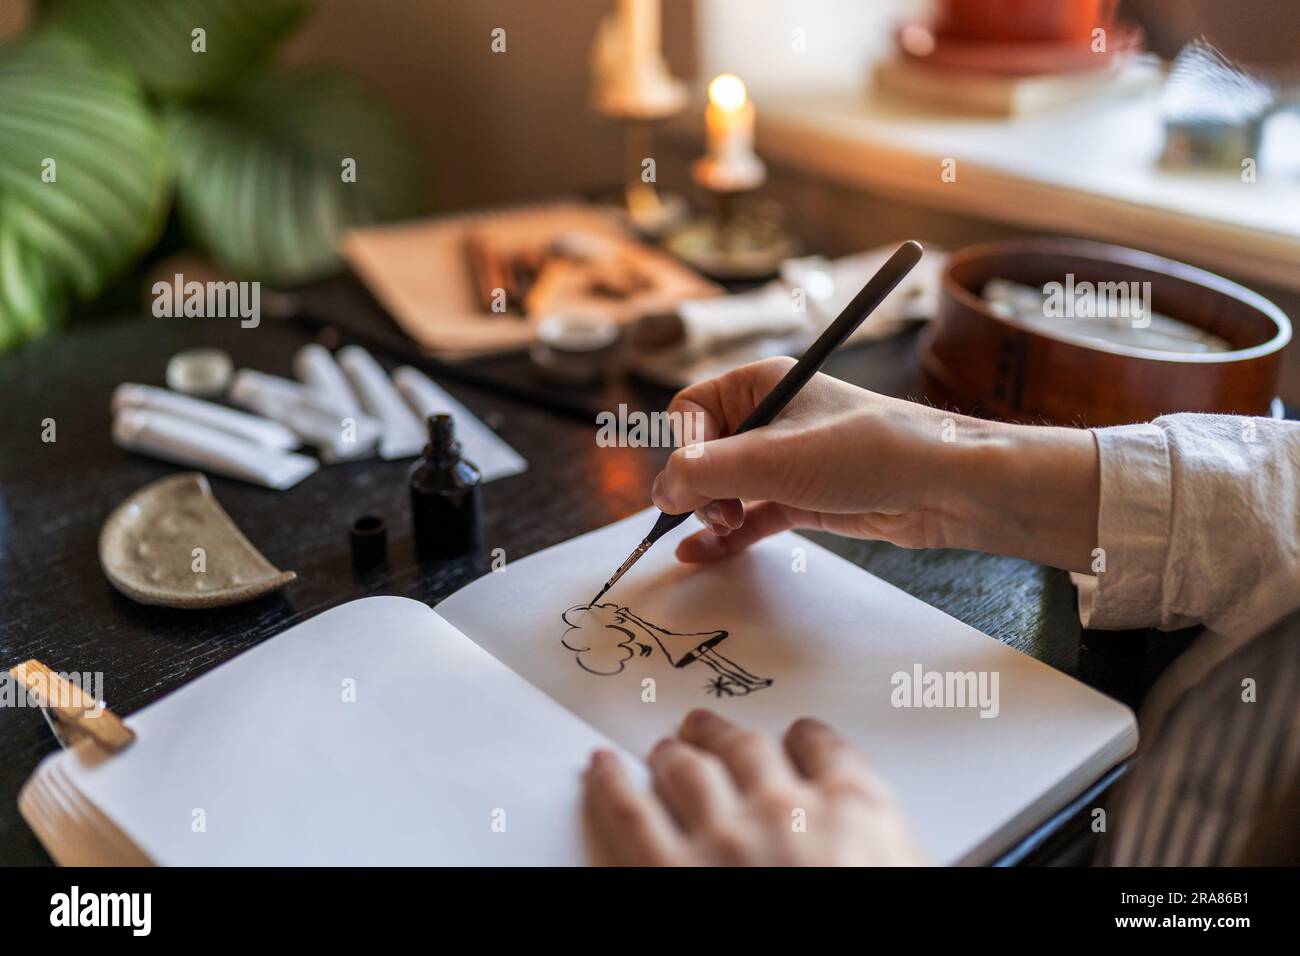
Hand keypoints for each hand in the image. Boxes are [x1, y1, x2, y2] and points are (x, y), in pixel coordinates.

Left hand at [582, 709, 925, 865]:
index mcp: (853, 807)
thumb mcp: (901, 872)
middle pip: (747, 748)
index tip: (796, 736)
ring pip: (688, 768)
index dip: (802, 737)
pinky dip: (611, 783)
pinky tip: (602, 769)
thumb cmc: (875, 942)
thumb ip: (875, 841)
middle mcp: (784, 807)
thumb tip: (867, 843)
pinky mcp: (667, 871)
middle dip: (725, 735)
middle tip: (709, 727)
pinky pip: (630, 811)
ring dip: (674, 752)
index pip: (823, 747)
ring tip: (665, 746)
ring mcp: (723, 836)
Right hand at [651, 357, 1099, 573]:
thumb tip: (659, 491)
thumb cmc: (867, 452)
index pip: (689, 411)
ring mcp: (785, 460)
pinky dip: (726, 535)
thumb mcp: (776, 458)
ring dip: (711, 514)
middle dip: (698, 487)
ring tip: (721, 533)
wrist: (943, 486)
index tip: (691, 487)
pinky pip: (747, 515)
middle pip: (702, 452)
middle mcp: (768, 417)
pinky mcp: (801, 497)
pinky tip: (701, 555)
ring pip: (723, 488)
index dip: (683, 449)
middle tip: (718, 514)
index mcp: (759, 384)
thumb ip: (708, 472)